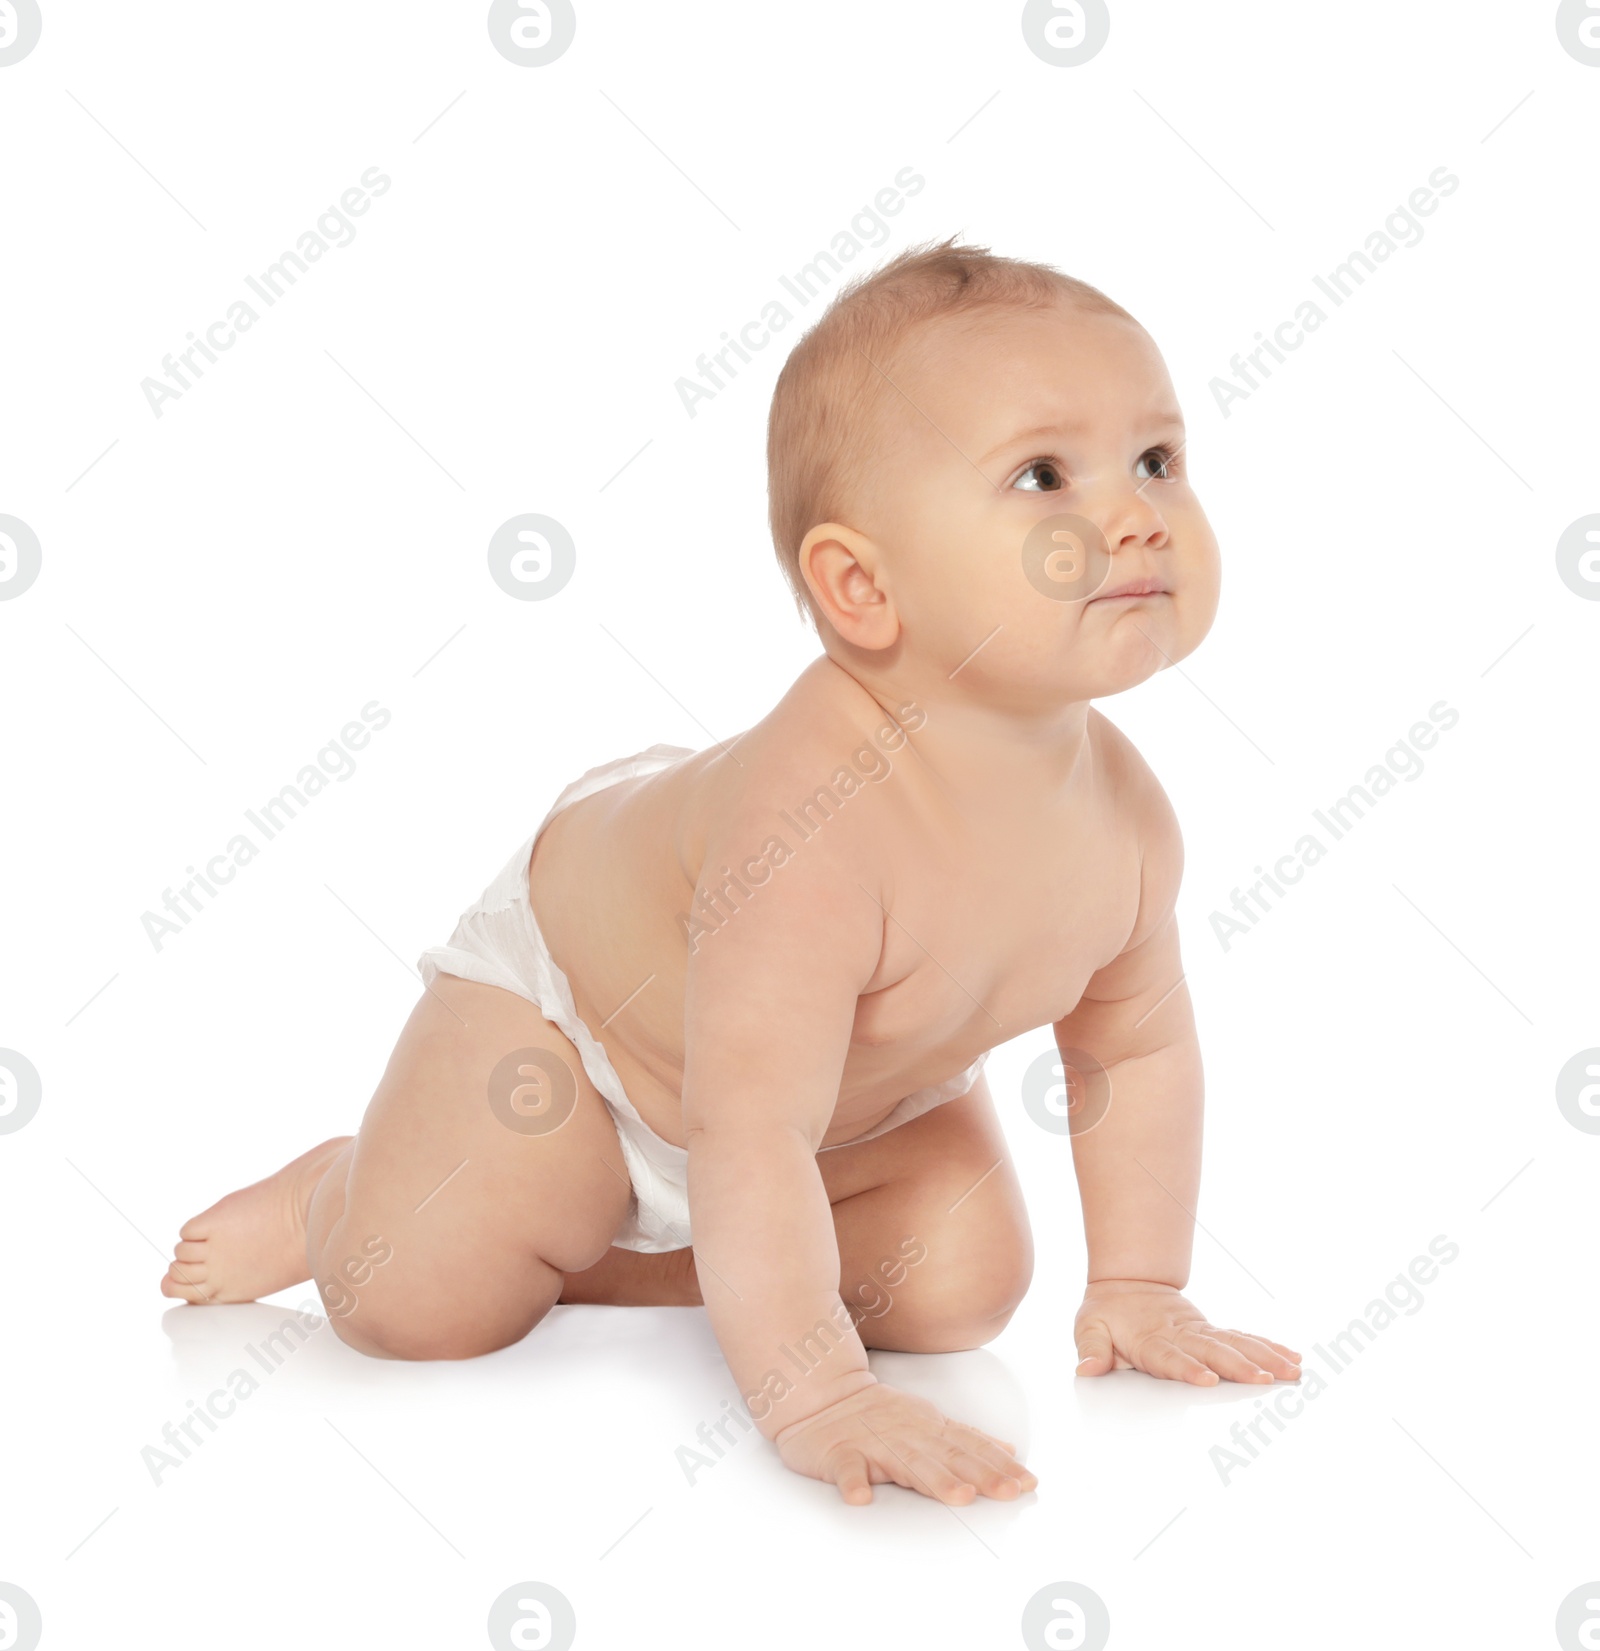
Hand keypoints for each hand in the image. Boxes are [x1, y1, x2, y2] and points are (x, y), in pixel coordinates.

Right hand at [774, 1380, 1037, 1505]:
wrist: (822, 1396)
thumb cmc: (880, 1415)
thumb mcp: (928, 1421)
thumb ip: (966, 1438)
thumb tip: (1009, 1452)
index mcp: (928, 1429)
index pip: (971, 1447)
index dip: (999, 1465)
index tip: (1028, 1483)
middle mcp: (907, 1434)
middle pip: (948, 1456)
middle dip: (981, 1473)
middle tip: (1009, 1492)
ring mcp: (873, 1443)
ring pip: (906, 1462)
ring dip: (934, 1479)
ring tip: (959, 1496)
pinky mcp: (839, 1453)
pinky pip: (846, 1469)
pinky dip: (853, 1483)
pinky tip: (860, 1498)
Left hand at [1074, 1279, 1300, 1385]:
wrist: (1127, 1282)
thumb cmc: (1107, 1312)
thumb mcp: (1088, 1327)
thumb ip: (1091, 1349)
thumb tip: (1086, 1369)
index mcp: (1150, 1340)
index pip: (1170, 1357)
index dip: (1189, 1368)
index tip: (1208, 1379)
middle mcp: (1180, 1335)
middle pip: (1213, 1351)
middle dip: (1239, 1366)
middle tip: (1264, 1380)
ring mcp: (1199, 1331)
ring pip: (1236, 1343)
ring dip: (1264, 1357)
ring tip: (1292, 1370)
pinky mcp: (1211, 1331)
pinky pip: (1243, 1338)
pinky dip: (1267, 1346)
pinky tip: (1291, 1356)